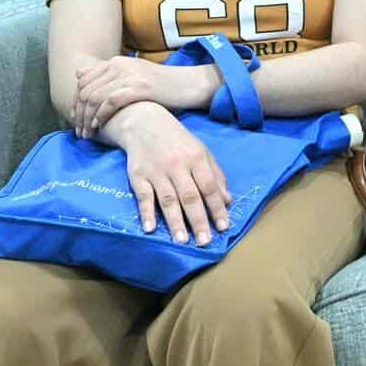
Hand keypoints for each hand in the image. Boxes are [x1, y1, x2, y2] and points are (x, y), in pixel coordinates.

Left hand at [71, 56, 214, 137]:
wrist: (189, 84)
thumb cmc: (161, 85)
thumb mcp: (133, 74)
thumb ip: (108, 75)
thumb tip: (79, 74)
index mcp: (116, 61)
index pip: (83, 81)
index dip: (76, 102)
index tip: (76, 120)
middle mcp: (120, 65)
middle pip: (86, 91)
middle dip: (79, 114)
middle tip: (80, 131)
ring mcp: (130, 75)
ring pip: (95, 97)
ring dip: (87, 118)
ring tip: (87, 133)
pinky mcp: (139, 87)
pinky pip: (110, 102)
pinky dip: (101, 115)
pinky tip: (99, 126)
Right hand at [109, 103, 231, 245]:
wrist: (145, 123)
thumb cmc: (178, 141)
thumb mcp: (202, 151)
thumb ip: (216, 175)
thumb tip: (228, 201)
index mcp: (197, 159)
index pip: (209, 187)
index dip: (217, 208)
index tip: (223, 227)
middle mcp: (178, 166)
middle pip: (190, 197)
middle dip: (199, 221)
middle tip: (204, 242)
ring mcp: (157, 171)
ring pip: (168, 199)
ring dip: (175, 222)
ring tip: (182, 241)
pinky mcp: (138, 176)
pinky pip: (143, 196)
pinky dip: (146, 213)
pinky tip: (151, 228)